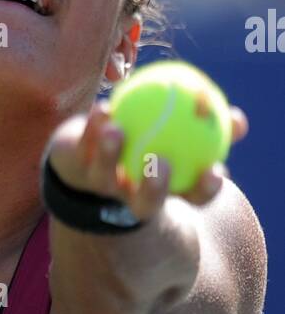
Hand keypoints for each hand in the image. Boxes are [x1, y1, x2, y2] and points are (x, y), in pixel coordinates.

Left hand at [46, 100, 247, 221]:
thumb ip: (210, 129)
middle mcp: (130, 197)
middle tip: (160, 161)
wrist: (86, 153)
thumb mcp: (181, 134)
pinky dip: (93, 126)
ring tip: (117, 130)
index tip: (214, 170)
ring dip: (110, 154)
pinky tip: (103, 108)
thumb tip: (239, 120)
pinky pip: (84, 145)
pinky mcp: (73, 165)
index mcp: (163, 192)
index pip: (190, 198)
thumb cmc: (146, 144)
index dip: (203, 190)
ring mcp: (99, 185)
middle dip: (154, 189)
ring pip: (104, 177)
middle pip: (145, 204)